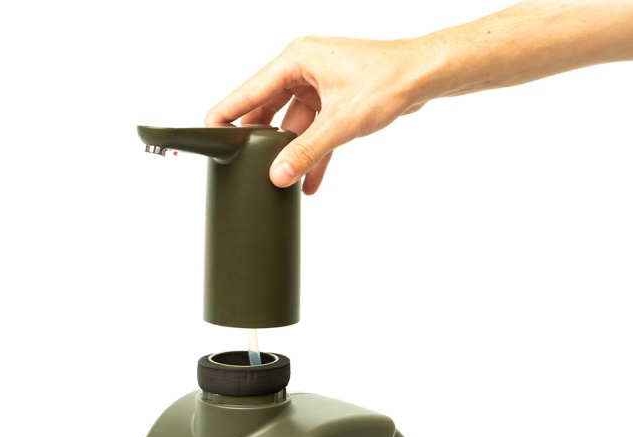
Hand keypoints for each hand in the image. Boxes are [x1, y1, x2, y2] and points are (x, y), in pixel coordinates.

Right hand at [204, 36, 432, 193]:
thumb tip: (279, 175)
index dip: (227, 114)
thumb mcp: (340, 123)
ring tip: (281, 180)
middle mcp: (304, 68)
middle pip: (269, 108)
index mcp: (296, 59)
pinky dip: (313, 152)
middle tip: (244, 164)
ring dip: (291, 152)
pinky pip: (315, 129)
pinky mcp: (336, 98)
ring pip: (294, 123)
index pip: (249, 91)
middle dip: (261, 140)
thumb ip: (307, 152)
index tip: (208, 131)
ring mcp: (320, 83)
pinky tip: (309, 180)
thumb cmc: (387, 81)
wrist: (424, 76)